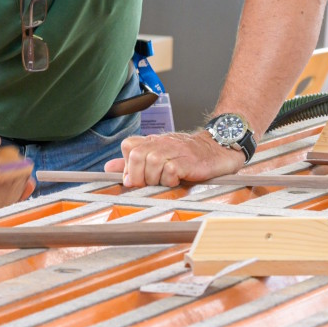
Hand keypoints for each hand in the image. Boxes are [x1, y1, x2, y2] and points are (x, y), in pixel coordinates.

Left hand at [103, 130, 245, 186]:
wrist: (218, 149)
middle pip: (137, 155)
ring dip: (154, 178)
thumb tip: (109, 168)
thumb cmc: (188, 155)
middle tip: (147, 185)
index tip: (135, 178)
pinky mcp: (189, 161)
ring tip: (164, 182)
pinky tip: (176, 181)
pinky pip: (170, 170)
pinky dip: (169, 180)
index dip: (128, 165)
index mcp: (153, 142)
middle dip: (138, 175)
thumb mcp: (159, 155)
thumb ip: (134, 162)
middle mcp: (162, 143)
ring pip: (152, 162)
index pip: (128, 146)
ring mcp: (176, 151)